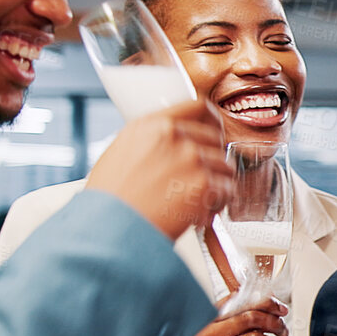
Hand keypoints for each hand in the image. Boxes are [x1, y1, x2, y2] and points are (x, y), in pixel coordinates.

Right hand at [86, 98, 231, 238]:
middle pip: (217, 140)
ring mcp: (192, 158)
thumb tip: (176, 144)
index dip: (212, 122)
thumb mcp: (122, 153)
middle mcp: (174, 136)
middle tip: (199, 181)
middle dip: (212, 162)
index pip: (199, 107)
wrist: (109, 228)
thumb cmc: (110, 199)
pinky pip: (228, 191)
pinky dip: (218, 204)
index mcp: (152, 125)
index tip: (215, 133)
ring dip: (217, 184)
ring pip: (225, 166)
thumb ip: (153, 142)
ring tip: (195, 201)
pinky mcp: (204, 184)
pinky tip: (199, 213)